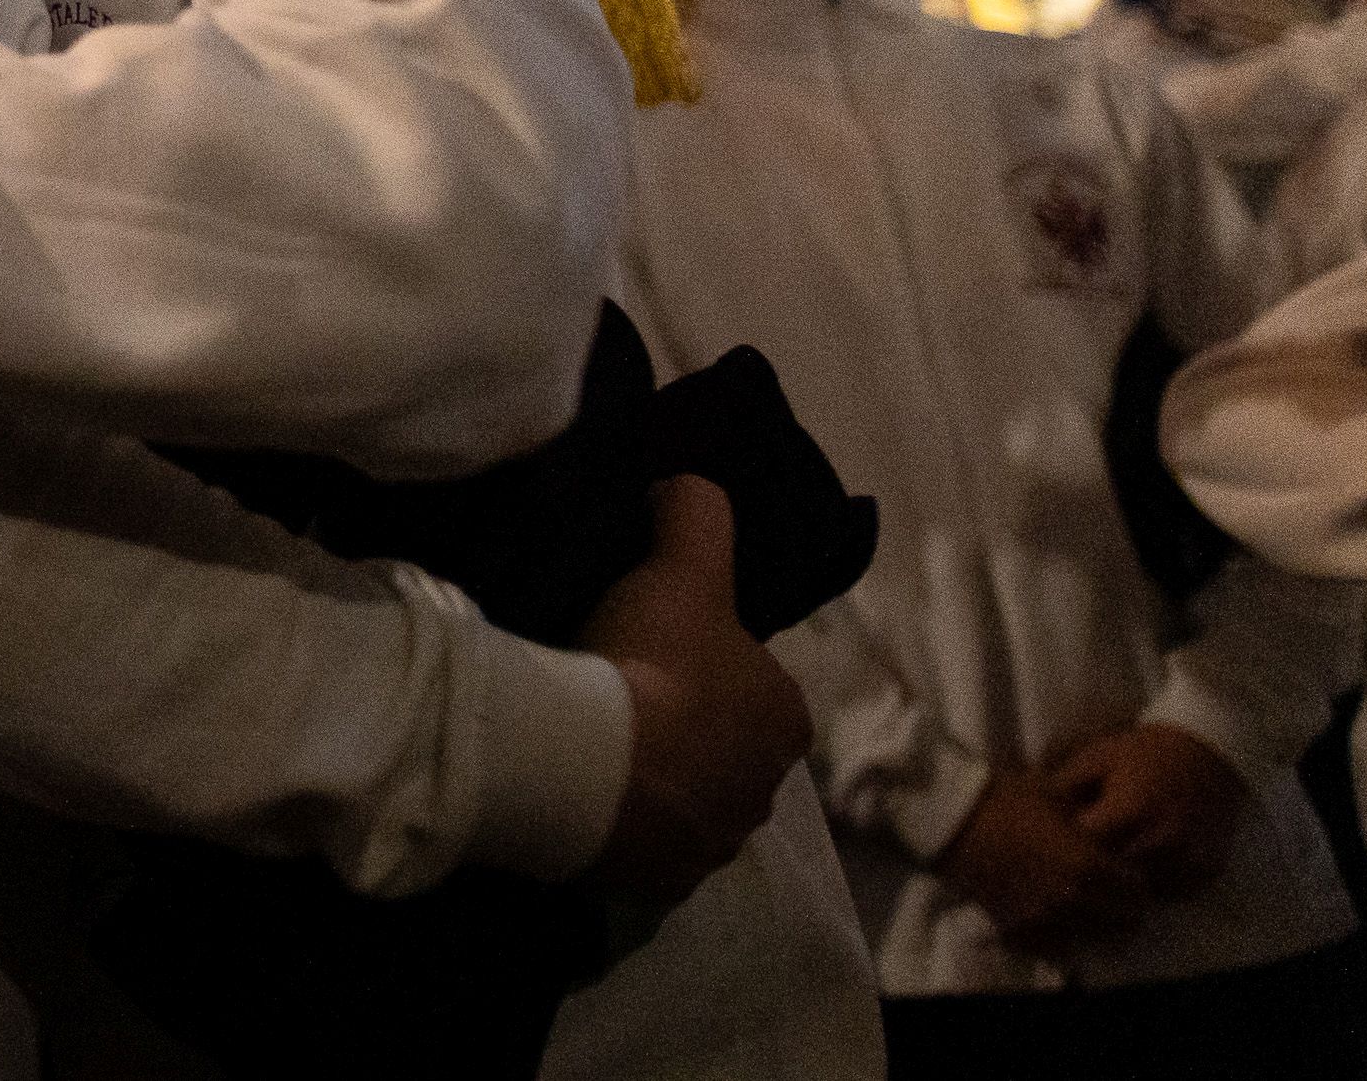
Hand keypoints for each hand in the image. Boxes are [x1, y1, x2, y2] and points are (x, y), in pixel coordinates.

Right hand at [576, 476, 816, 905]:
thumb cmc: (652, 661)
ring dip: (649, 779)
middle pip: (719, 746)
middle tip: (613, 694)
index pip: (751, 684)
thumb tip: (690, 482)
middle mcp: (767, 790)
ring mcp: (714, 844)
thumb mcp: (681, 564)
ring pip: (684, 800)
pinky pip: (644, 845)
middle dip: (680, 728)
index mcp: (786, 718)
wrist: (594, 763)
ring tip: (588, 743)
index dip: (703, 662)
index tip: (649, 648)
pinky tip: (580, 790)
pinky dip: (620, 825)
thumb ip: (697, 513)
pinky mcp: (664, 883)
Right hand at [937, 765, 1155, 952]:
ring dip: (1095, 927)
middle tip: (1116, 895)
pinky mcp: (1016, 928)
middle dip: (1125, 910)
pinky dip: (1062, 937)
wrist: (948, 816)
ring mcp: (1043, 919)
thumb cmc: (1005, 797)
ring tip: (1088, 909)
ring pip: (1090, 940)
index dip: (1139, 883)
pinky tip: (1057, 920)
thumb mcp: (1058, 795)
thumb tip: (1113, 831)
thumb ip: (1091, 820)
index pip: (1138, 893)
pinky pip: (1053, 946)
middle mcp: (1072, 901)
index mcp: (1088, 867)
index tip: (1130, 873)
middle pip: (1122, 924)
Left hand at [1043, 722, 1250, 900]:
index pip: (1087, 852)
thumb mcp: (1097, 758)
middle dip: (1092, 876)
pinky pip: (1171, 894)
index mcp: (1131, 810)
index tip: (1052, 852)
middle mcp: (1164, 841)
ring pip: (1143, 893)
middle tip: (1074, 867)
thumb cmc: (1144, 752)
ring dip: (1123, 886)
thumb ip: (1064, 789)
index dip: (1067, 855)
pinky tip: (1139, 869)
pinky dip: (1153, 886)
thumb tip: (1026, 814)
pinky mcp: (1208, 873)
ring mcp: (1190, 860)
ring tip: (1104, 871)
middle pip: (1114, 879)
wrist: (1211, 752)